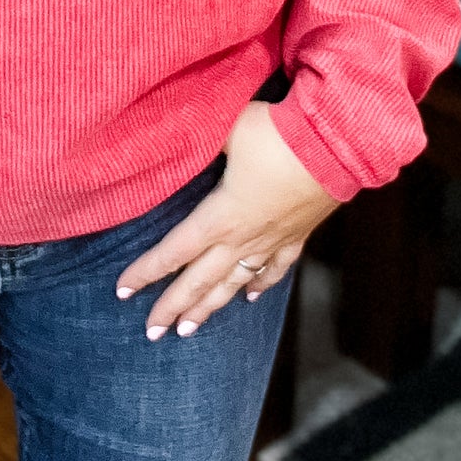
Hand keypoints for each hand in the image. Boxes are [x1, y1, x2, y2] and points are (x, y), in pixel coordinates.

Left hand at [115, 101, 339, 339]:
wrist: (337, 146)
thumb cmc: (277, 135)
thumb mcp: (226, 128)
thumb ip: (196, 136)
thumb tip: (166, 131)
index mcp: (220, 216)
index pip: (174, 251)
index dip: (146, 271)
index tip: (122, 292)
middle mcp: (243, 238)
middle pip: (200, 280)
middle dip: (173, 307)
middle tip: (152, 332)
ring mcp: (272, 241)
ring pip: (234, 284)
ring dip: (209, 308)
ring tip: (189, 330)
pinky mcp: (297, 235)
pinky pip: (274, 269)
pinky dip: (260, 285)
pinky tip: (249, 296)